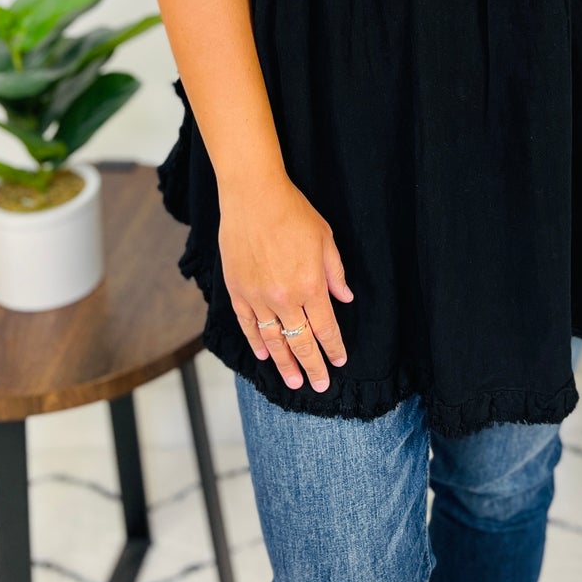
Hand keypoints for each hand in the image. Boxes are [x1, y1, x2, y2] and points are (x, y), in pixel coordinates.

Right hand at [219, 172, 352, 392]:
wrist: (253, 196)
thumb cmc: (293, 213)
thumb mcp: (325, 239)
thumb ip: (334, 273)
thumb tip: (344, 299)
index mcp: (310, 286)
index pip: (325, 328)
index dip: (333, 347)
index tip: (339, 362)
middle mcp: (284, 298)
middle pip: (300, 342)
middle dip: (312, 366)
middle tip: (319, 385)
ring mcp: (258, 297)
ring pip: (273, 340)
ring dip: (284, 364)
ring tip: (293, 382)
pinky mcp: (237, 290)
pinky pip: (248, 324)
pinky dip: (256, 342)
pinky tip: (264, 355)